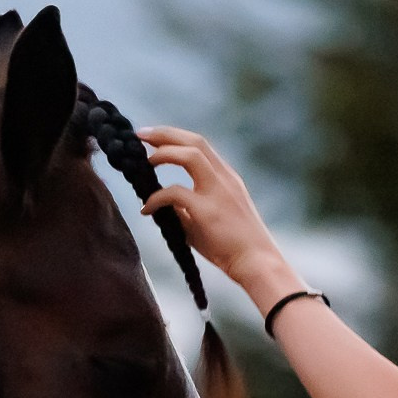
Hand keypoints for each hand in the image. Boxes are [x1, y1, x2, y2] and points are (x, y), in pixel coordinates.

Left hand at [135, 125, 288, 295]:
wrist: (257, 263)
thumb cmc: (233, 247)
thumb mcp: (209, 219)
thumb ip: (187, 207)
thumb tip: (161, 205)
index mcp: (227, 178)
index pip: (200, 146)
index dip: (174, 137)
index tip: (153, 138)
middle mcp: (224, 178)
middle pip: (195, 141)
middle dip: (165, 133)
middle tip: (139, 134)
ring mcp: (218, 192)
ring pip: (190, 155)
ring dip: (163, 153)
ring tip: (143, 162)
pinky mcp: (208, 211)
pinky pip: (175, 193)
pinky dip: (156, 197)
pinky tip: (146, 209)